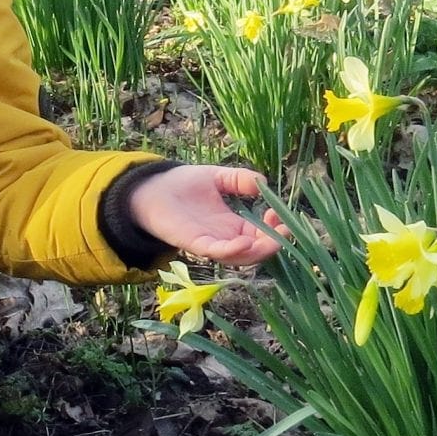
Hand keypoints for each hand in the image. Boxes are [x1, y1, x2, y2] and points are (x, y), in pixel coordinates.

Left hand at [128, 166, 287, 266]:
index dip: (274, 228)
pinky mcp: (193, 243)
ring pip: (239, 258)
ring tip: (272, 239)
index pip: (260, 235)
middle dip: (274, 244)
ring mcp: (209, 243)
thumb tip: (262, 182)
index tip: (279, 212)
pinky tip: (244, 241)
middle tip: (285, 229)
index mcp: (232, 225)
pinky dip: (231, 250)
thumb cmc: (183, 185)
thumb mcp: (218, 177)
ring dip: (258, 251)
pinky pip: (215, 252)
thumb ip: (239, 179)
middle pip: (255, 252)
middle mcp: (224, 238)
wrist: (151, 187)